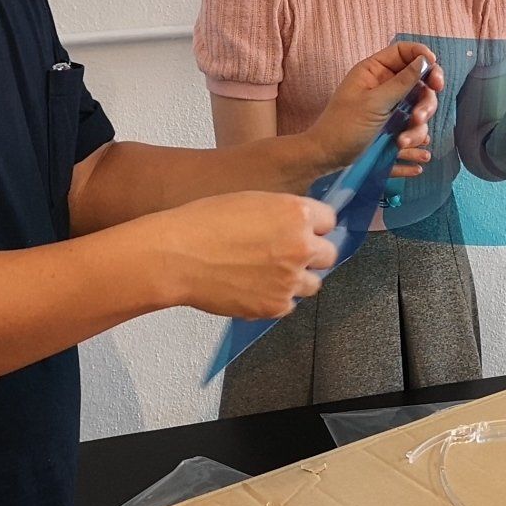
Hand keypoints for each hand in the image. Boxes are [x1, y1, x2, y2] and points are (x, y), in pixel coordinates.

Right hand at [155, 192, 339, 318]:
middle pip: (329, 255)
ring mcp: (290, 279)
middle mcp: (301, 246)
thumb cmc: (203, 222)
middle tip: (287, 253)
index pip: (329, 220)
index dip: (314, 225)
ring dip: (297, 279)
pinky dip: (276, 298)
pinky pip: (289, 304)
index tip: (304, 230)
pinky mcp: (274, 305)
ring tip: (268, 273)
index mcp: (296, 213)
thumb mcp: (251, 201)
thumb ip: (282, 214)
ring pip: (313, 284)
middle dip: (312, 253)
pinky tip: (254, 287)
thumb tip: (298, 226)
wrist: (176, 256)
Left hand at [304, 42, 443, 177]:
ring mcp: (391, 108)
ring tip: (402, 143)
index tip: (435, 77)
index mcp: (375, 71)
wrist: (326, 158)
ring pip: (419, 110)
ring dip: (418, 128)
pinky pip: (413, 131)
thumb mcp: (374, 103)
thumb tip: (425, 61)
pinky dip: (415, 143)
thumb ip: (402, 82)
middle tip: (419, 117)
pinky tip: (418, 159)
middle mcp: (385, 86)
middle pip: (420, 84)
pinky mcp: (393, 128)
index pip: (405, 53)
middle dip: (425, 102)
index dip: (423, 58)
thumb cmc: (342, 127)